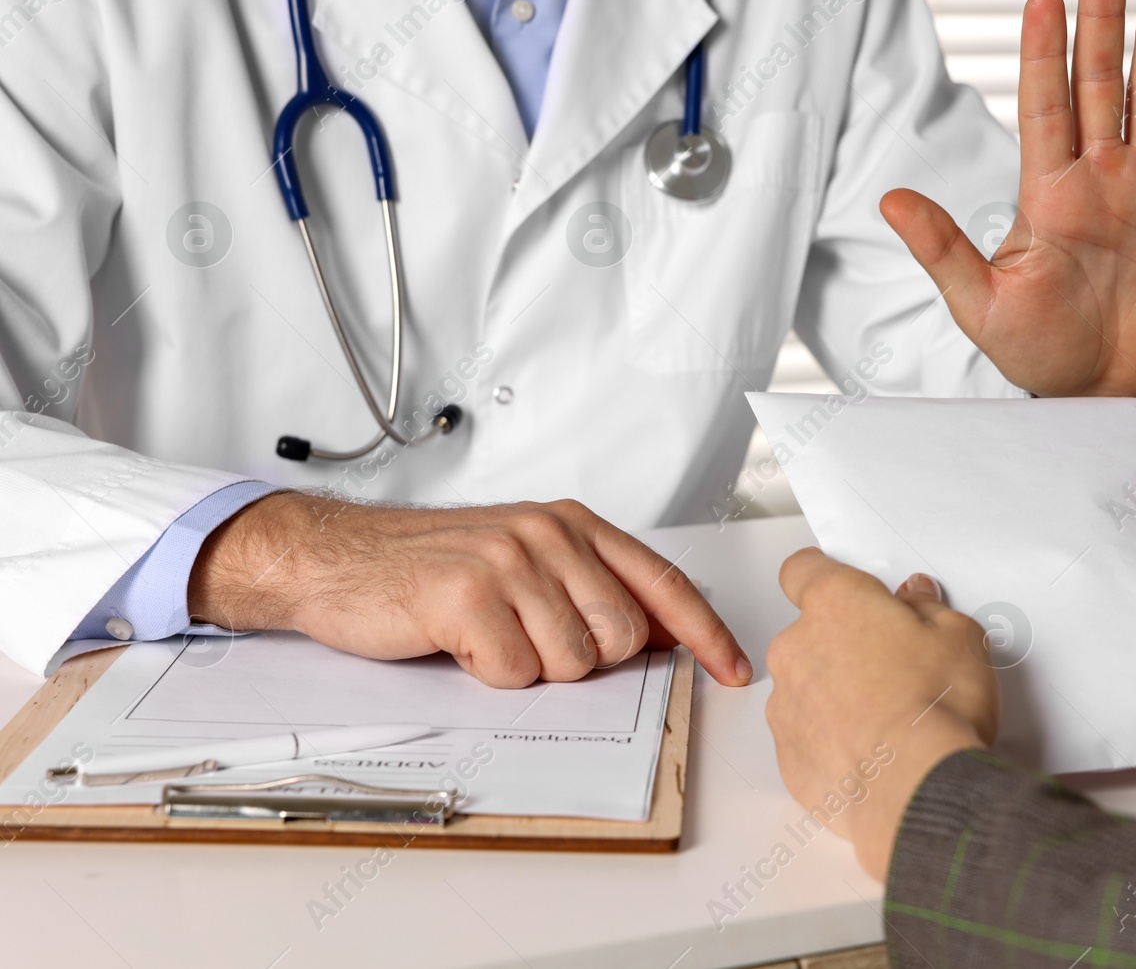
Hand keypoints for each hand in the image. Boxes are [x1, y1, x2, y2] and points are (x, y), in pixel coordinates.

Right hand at [189, 492, 752, 688]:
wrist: (339, 558)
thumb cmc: (433, 566)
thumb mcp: (527, 560)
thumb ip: (594, 588)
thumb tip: (665, 636)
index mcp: (573, 524)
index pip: (663, 583)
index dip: (706, 633)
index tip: (734, 670)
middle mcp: (549, 533)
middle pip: (622, 638)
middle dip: (583, 660)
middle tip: (528, 637)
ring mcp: (509, 560)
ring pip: (572, 662)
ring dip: (529, 668)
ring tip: (489, 633)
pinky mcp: (467, 593)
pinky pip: (514, 672)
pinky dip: (489, 674)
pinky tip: (460, 641)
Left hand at [768, 548, 997, 879]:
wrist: (917, 787)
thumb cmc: (936, 708)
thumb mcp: (959, 636)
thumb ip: (928, 607)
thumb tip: (916, 600)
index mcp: (834, 603)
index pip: (804, 569)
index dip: (824, 576)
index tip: (844, 588)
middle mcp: (797, 648)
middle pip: (809, 633)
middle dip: (844, 644)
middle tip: (892, 666)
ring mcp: (787, 704)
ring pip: (806, 686)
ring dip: (835, 694)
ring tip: (886, 717)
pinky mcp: (788, 754)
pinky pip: (805, 736)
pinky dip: (830, 740)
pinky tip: (872, 751)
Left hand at [882, 0, 1135, 414]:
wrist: (1100, 387)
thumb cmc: (1037, 351)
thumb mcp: (979, 303)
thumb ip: (942, 247)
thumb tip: (889, 199)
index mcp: (1046, 192)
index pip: (1044, 105)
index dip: (1043, 53)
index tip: (1042, 0)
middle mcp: (1097, 176)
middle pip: (1100, 81)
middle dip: (1101, 20)